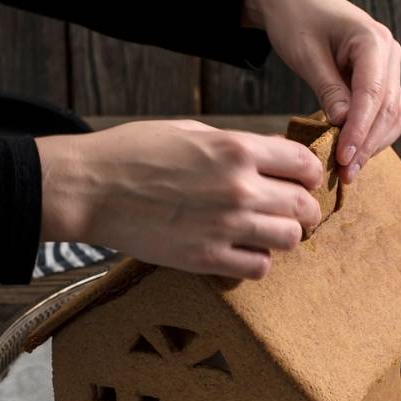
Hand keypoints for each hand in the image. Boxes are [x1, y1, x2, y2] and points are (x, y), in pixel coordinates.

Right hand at [36, 120, 322, 278]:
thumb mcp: (192, 132)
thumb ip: (237, 146)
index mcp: (237, 149)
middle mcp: (239, 189)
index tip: (301, 179)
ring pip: (289, 238)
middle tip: (293, 210)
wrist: (92, 189)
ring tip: (265, 230)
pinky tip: (242, 250)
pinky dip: (257, 260)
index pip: (304, 163)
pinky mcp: (207, 258)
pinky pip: (259, 267)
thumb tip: (272, 158)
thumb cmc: (134, 153)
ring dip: (283, 234)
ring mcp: (225, 226)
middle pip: (303, 205)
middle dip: (304, 207)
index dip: (308, 172)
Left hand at [244, 0, 400, 182]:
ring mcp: (388, 68)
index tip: (345, 157)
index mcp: (373, 40)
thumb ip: (328, 89)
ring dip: (373, 145)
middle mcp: (389, 53)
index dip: (360, 130)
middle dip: (368, 144)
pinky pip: (384, 114)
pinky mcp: (380, 80)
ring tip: (349, 170)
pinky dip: (372, 135)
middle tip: (345, 173)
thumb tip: (343, 125)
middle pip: (388, 109)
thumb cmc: (296, 22)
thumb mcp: (306, 55)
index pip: (373, 94)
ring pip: (393, 115)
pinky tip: (353, 154)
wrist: (294, 3)